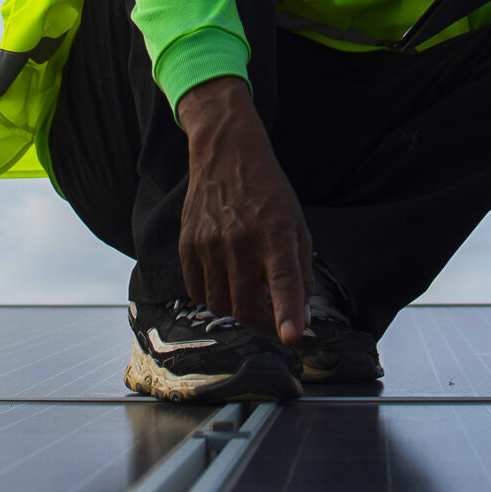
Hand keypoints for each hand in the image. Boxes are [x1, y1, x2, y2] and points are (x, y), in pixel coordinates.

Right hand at [175, 76, 312, 344]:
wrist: (226, 154)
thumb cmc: (268, 192)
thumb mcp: (296, 223)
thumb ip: (300, 270)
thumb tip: (302, 315)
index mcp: (274, 231)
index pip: (283, 278)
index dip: (288, 311)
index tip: (292, 337)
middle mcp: (240, 238)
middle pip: (246, 305)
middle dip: (263, 323)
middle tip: (274, 322)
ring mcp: (209, 242)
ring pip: (219, 304)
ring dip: (237, 309)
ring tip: (248, 290)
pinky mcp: (187, 244)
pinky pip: (196, 290)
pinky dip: (212, 295)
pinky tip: (225, 279)